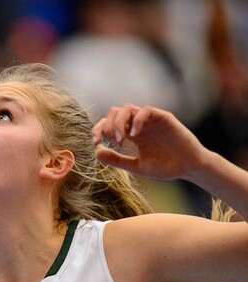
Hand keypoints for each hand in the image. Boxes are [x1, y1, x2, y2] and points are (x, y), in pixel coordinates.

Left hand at [92, 105, 209, 181]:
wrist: (189, 168)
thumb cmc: (165, 168)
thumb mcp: (136, 166)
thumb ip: (117, 160)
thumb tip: (96, 152)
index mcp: (131, 134)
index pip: (108, 124)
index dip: (98, 130)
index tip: (95, 143)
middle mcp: (139, 125)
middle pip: (115, 113)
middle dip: (108, 126)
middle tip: (113, 142)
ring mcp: (150, 120)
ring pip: (127, 109)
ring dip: (119, 122)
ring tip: (121, 139)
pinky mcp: (163, 118)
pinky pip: (146, 111)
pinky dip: (136, 120)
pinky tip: (133, 135)